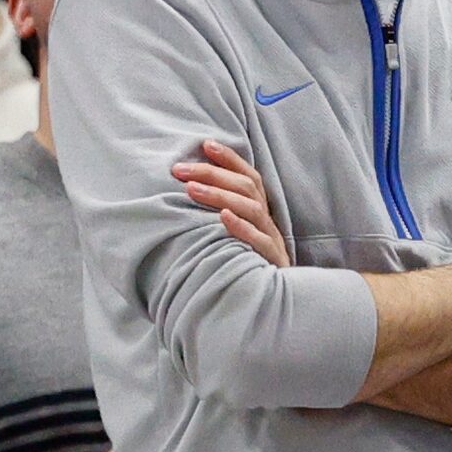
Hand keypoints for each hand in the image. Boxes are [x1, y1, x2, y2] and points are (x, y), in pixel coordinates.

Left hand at [177, 139, 287, 265]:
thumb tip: (185, 194)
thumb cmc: (242, 270)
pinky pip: (259, 242)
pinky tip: (222, 219)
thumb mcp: (231, 240)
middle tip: (180, 169)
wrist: (271, 307)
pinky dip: (241, 228)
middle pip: (248, 188)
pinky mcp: (271, 263)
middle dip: (214, 173)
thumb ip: (218, 218)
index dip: (230, 159)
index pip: (249, 178)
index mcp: (259, 215)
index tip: (205, 144)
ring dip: (221, 196)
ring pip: (252, 209)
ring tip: (191, 189)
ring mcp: (271, 242)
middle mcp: (267, 223)